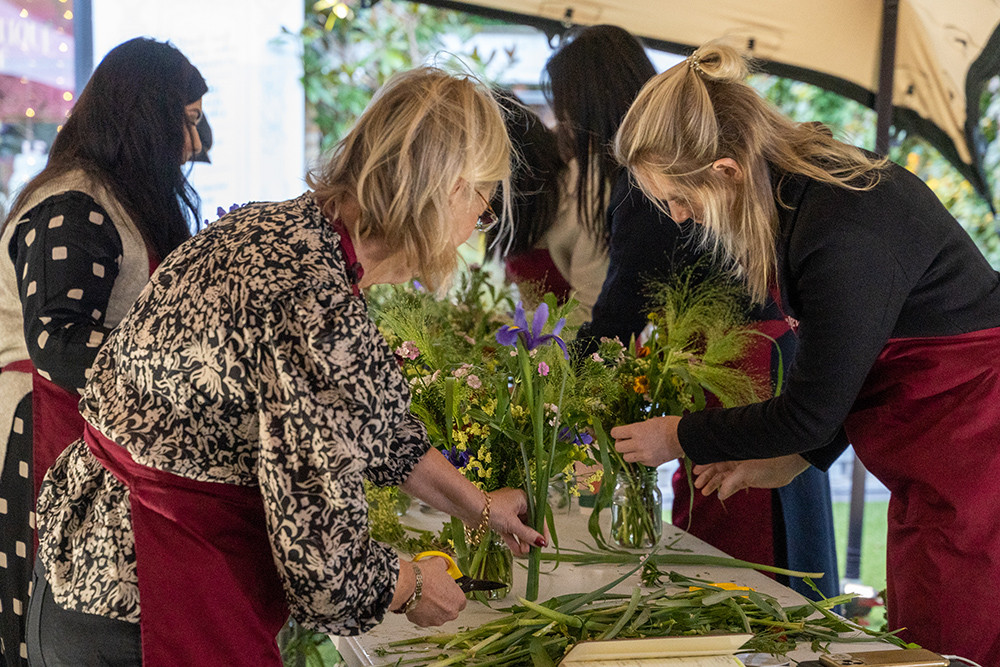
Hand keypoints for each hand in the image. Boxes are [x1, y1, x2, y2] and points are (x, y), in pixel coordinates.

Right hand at [405, 557, 466, 626]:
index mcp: (458, 600)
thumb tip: (444, 565)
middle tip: (435, 592)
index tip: (446, 590)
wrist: (407, 585)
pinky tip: (418, 602)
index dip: (452, 594)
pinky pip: (424, 618)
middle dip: (443, 602)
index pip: (460, 600)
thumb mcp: (439, 564)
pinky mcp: (423, 623)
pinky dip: (421, 612)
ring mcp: (436, 620)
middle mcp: (450, 613)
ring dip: (433, 608)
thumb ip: (445, 567)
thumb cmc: (424, 577)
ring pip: (437, 615)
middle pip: (449, 609)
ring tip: (425, 596)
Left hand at [487, 488, 546, 556]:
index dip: (542, 530)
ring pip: (518, 528)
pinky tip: (516, 551)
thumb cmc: (493, 510)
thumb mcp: (513, 524)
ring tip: (524, 553)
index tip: (544, 543)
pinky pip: (509, 531)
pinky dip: (512, 540)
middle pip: (528, 523)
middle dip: (530, 538)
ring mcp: (507, 512)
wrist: (470, 508)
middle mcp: (517, 504)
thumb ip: (527, 534)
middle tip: (533, 550)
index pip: (538, 515)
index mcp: (523, 499)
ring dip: (521, 541)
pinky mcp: (498, 520)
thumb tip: (541, 542)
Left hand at [611, 416, 682, 466]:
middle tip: (626, 440)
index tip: (619, 432)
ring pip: (626, 458)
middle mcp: (637, 444)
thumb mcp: (651, 421)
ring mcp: (644, 455)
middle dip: (620, 443)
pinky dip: (641, 458)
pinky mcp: (651, 463)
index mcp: (636, 430)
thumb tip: (631, 432)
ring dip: (629, 452)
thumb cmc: (670, 425)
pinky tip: (648, 451)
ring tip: (636, 448)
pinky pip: (640, 462)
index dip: (616, 432)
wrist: (685, 437)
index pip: (615, 433)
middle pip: (618, 447)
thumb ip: (639, 428)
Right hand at [693, 454, 809, 499]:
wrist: (787, 465)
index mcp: (732, 453)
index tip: (695, 472)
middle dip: (706, 476)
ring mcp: (741, 470)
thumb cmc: (767, 462)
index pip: (713, 458)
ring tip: (704, 492)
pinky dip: (726, 490)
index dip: (703, 465)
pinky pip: (733, 485)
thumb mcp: (745, 473)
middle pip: (716, 468)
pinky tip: (720, 495)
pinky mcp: (748, 479)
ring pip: (723, 477)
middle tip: (697, 485)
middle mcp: (735, 460)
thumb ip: (731, 483)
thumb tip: (720, 495)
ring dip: (714, 484)